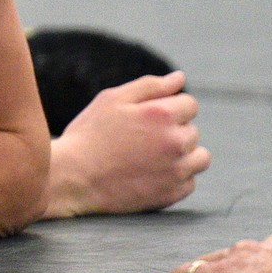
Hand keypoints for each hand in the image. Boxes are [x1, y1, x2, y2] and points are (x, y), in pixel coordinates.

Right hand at [46, 72, 209, 216]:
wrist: (72, 178)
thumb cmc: (89, 135)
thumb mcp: (111, 100)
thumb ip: (149, 86)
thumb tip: (179, 78)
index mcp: (162, 114)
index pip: (189, 104)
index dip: (167, 108)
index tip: (145, 119)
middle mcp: (175, 142)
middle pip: (192, 131)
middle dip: (172, 131)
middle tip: (139, 139)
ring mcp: (176, 170)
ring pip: (199, 158)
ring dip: (183, 155)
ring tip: (151, 157)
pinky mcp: (172, 194)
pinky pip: (189, 182)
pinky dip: (175, 178)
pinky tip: (150, 174)